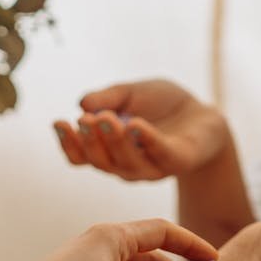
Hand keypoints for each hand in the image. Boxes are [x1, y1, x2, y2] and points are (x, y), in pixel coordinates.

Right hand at [53, 79, 228, 180]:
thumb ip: (108, 98)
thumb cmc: (161, 106)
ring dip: (114, 141)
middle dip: (90, 142)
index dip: (68, 144)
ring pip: (127, 163)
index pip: (82, 157)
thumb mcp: (130, 94)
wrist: (202, 114)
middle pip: (102, 162)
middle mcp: (126, 165)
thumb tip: (82, 103)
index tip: (58, 122)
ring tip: (106, 118)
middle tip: (84, 120)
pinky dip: (147, 140)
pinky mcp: (177, 161)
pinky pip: (160, 153)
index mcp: (109, 152)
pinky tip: (136, 125)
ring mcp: (152, 167)